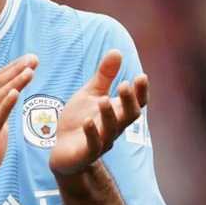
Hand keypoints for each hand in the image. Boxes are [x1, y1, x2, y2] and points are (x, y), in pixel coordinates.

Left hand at [49, 50, 147, 175]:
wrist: (63, 152)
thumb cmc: (80, 121)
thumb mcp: (91, 94)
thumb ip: (104, 76)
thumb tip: (117, 50)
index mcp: (117, 113)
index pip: (135, 103)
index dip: (140, 92)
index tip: (141, 76)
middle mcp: (113, 128)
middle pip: (129, 116)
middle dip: (128, 101)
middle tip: (124, 85)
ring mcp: (101, 142)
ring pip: (111, 130)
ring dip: (109, 115)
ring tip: (104, 100)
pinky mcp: (85, 153)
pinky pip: (92, 145)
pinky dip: (91, 133)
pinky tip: (87, 122)